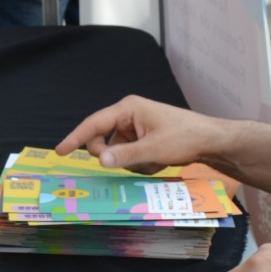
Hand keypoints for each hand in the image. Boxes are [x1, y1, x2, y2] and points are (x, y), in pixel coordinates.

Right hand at [54, 96, 227, 172]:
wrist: (210, 140)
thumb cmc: (185, 137)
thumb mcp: (154, 149)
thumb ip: (125, 156)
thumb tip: (100, 160)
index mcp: (128, 108)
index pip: (94, 124)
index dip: (75, 138)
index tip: (60, 151)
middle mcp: (128, 115)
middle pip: (103, 140)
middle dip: (114, 156)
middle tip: (131, 162)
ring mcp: (136, 127)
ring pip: (117, 152)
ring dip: (132, 162)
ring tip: (154, 161)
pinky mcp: (143, 138)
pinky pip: (130, 155)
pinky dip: (141, 163)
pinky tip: (159, 161)